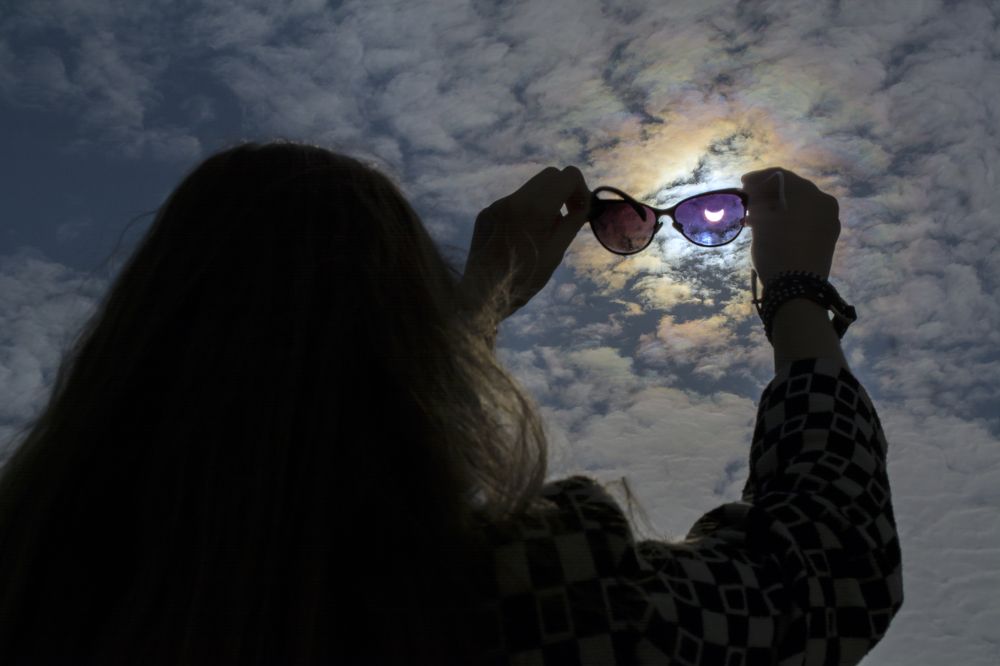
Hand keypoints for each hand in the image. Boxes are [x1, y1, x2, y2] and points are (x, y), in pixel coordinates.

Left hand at [461, 166, 589, 319]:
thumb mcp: (556, 252)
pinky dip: (525, 212)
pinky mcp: (485, 213)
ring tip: (544, 231)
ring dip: (545, 201)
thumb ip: (572, 223)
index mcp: (534, 208)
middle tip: (567, 216)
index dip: (580, 189)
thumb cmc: (524, 279)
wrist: (481, 295)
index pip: (567, 175)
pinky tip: (522, 237)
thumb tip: (584, 205)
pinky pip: (513, 203)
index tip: (580, 210)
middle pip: (549, 176)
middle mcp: (513, 199)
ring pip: (530, 189)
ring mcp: (496, 205)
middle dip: (564, 191)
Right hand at [741, 167, 840, 283]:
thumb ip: (758, 202)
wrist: (797, 289)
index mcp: (809, 194)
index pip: (781, 176)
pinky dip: (790, 219)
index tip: (742, 184)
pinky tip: (773, 228)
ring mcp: (829, 220)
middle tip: (749, 202)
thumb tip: (755, 195)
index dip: (759, 178)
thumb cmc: (776, 250)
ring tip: (755, 219)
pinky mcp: (828, 236)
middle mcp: (824, 202)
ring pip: (800, 205)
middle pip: (792, 190)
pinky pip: (807, 219)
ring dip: (778, 207)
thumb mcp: (761, 222)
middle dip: (769, 194)